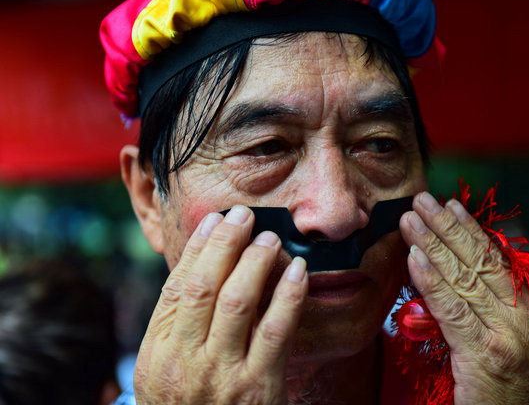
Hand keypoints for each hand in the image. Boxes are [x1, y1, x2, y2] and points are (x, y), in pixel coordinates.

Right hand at [134, 206, 307, 403]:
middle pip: (206, 286)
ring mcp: (223, 375)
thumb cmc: (187, 404)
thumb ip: (178, 322)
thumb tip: (202, 264)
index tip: (215, 219)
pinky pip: (276, 331)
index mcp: (159, 352)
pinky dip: (288, 295)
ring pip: (239, 302)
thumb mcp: (165, 368)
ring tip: (269, 236)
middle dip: (226, 244)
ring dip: (256, 262)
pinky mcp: (259, 387)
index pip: (179, 286)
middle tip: (243, 216)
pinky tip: (296, 270)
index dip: (199, 248)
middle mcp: (186, 362)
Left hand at [400, 192, 528, 404]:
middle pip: (479, 261)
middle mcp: (522, 318)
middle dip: (447, 227)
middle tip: (422, 200)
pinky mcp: (485, 355)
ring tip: (410, 219)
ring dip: (432, 243)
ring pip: (463, 278)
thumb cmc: (505, 393)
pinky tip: (414, 258)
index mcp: (527, 313)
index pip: (495, 261)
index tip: (451, 206)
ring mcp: (506, 335)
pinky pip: (451, 309)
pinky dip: (431, 280)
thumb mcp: (499, 343)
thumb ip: (479, 312)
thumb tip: (444, 277)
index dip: (471, 231)